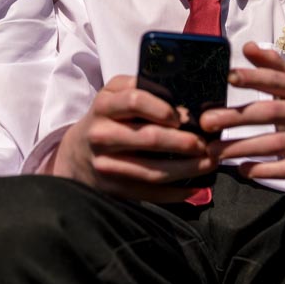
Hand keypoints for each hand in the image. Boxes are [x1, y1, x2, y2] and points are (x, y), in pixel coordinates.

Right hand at [52, 75, 216, 201]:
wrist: (76, 154)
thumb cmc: (106, 118)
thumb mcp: (114, 95)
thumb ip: (141, 89)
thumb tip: (185, 106)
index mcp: (104, 106)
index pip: (134, 101)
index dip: (162, 108)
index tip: (182, 116)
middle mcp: (101, 135)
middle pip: (148, 139)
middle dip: (183, 142)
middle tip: (206, 143)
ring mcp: (106, 165)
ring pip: (152, 171)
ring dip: (186, 169)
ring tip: (209, 163)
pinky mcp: (113, 189)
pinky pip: (149, 194)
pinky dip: (176, 193)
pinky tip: (195, 188)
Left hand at [201, 42, 284, 192]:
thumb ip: (271, 69)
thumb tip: (249, 46)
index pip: (278, 79)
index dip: (255, 77)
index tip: (228, 76)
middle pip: (271, 112)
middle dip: (236, 117)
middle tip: (206, 121)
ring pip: (277, 143)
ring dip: (241, 147)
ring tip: (213, 151)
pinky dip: (264, 170)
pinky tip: (242, 169)